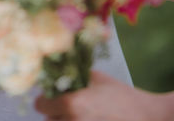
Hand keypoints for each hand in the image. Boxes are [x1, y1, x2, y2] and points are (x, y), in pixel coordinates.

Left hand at [35, 71, 173, 120]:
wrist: (144, 117)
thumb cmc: (121, 96)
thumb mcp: (95, 78)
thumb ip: (73, 76)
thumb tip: (57, 71)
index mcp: (72, 104)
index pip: (41, 105)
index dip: (44, 99)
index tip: (49, 96)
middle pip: (48, 120)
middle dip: (54, 112)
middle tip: (65, 105)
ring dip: (63, 120)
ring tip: (77, 113)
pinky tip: (85, 119)